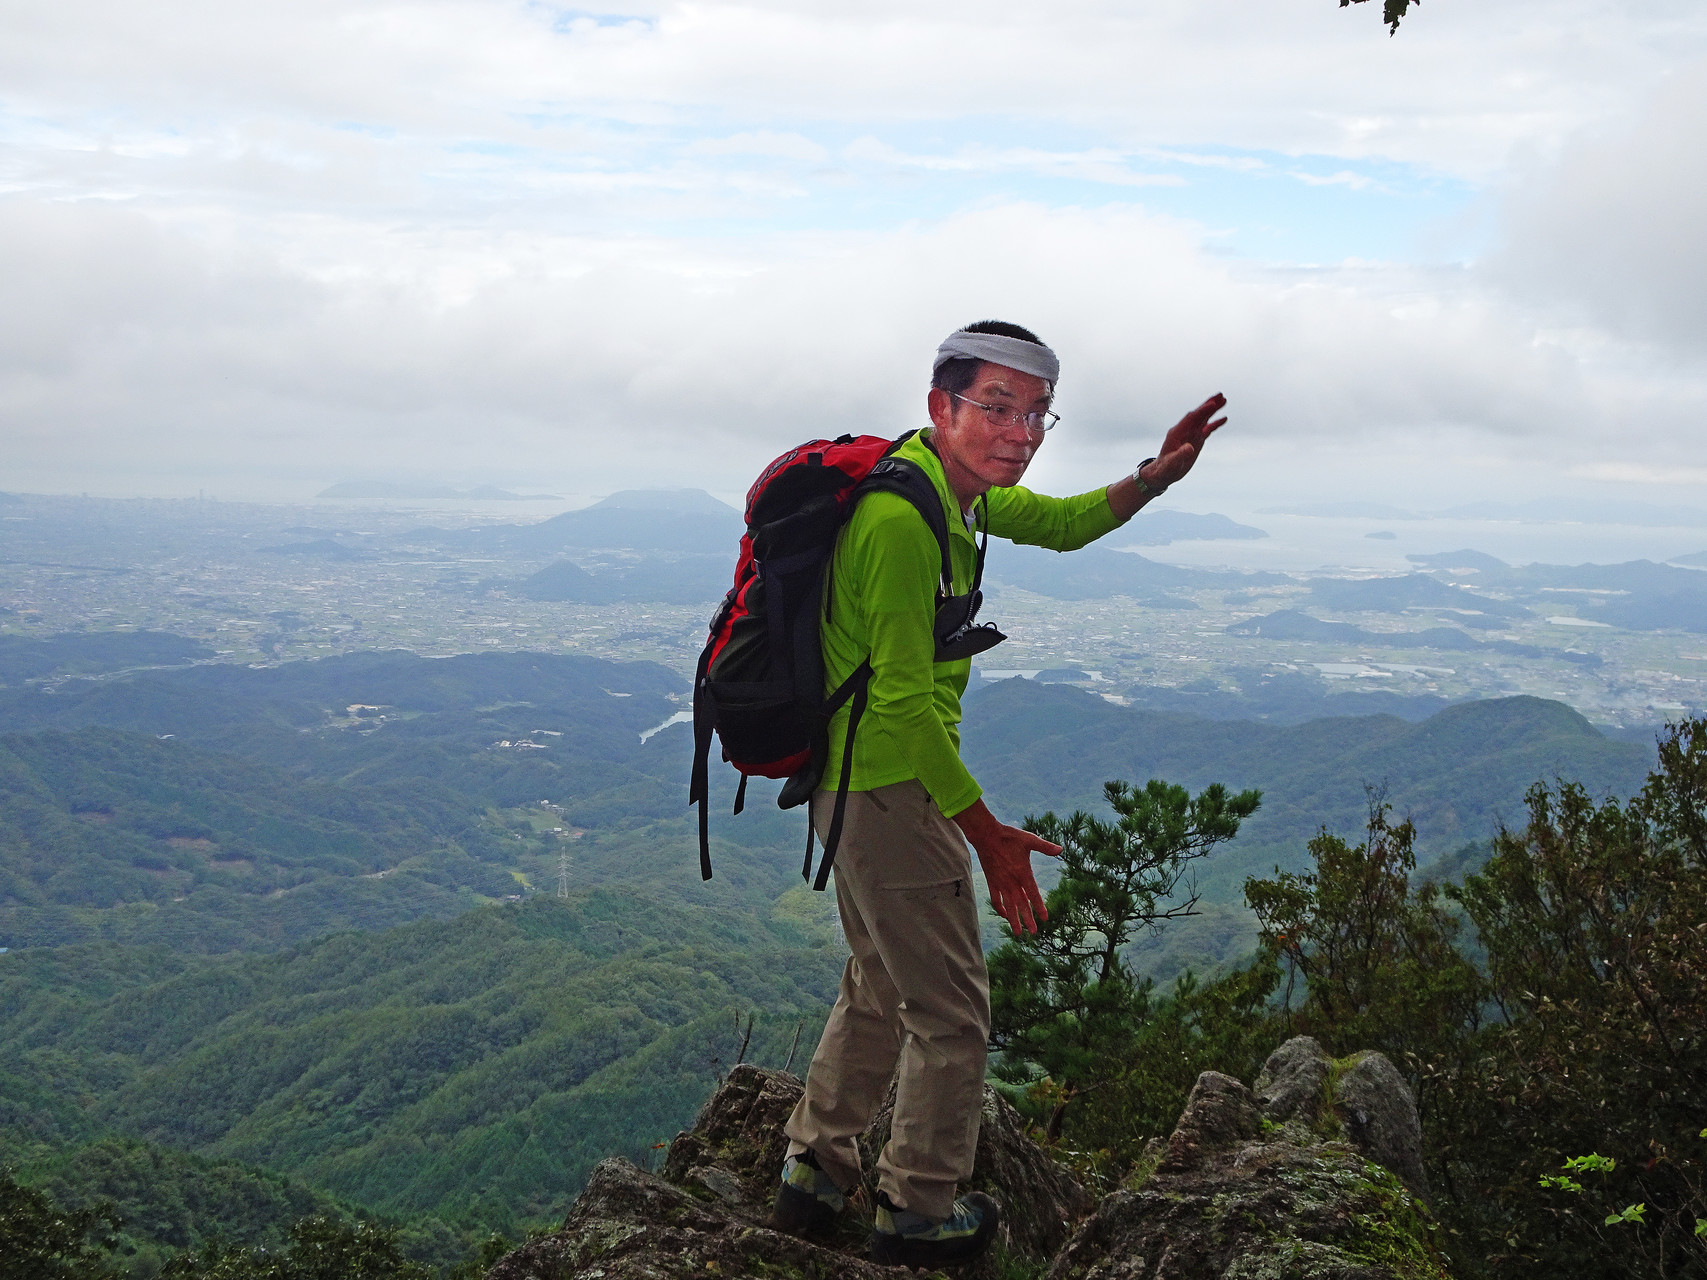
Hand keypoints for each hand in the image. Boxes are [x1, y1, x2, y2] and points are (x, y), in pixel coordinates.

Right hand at [951, 799, 1061, 935]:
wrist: (986, 835)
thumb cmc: (1009, 837)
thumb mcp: (1029, 839)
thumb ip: (1045, 846)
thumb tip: (1060, 850)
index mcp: (1023, 873)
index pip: (1033, 894)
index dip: (1039, 907)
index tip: (1045, 918)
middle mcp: (1012, 882)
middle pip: (1021, 905)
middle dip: (1028, 920)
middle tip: (1034, 932)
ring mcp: (1001, 883)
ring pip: (1008, 906)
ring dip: (1013, 920)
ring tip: (1018, 933)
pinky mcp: (992, 881)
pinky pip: (995, 899)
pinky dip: (1000, 908)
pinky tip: (1004, 915)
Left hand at [1142, 392, 1227, 489]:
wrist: (1164, 473)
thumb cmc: (1165, 468)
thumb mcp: (1171, 463)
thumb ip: (1179, 455)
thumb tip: (1189, 448)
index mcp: (1177, 432)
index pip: (1191, 418)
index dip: (1201, 411)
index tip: (1212, 404)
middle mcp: (1184, 430)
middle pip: (1198, 414)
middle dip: (1208, 405)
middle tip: (1221, 395)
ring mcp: (1191, 434)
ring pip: (1203, 419)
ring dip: (1213, 410)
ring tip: (1224, 400)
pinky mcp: (1196, 440)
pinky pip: (1207, 429)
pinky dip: (1215, 423)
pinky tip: (1224, 418)